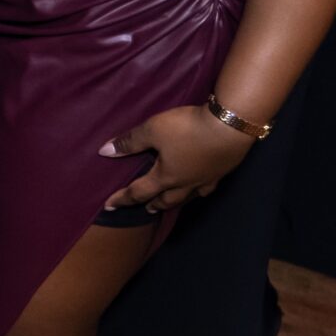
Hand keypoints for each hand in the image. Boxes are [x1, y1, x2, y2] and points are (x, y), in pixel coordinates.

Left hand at [99, 104, 253, 213]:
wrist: (230, 127)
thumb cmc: (187, 129)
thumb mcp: (152, 130)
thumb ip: (129, 142)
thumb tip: (104, 152)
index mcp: (166, 177)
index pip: (139, 192)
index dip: (122, 199)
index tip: (110, 206)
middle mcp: (186, 183)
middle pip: (167, 200)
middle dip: (154, 205)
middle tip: (146, 209)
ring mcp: (206, 179)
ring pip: (188, 197)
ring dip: (177, 201)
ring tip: (172, 201)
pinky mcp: (222, 171)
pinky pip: (206, 187)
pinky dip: (199, 191)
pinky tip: (201, 186)